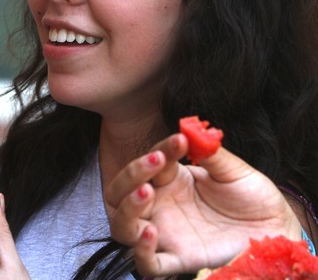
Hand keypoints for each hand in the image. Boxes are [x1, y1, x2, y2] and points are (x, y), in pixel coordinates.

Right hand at [105, 134, 301, 276]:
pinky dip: (141, 251)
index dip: (160, 149)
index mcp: (172, 180)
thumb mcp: (234, 170)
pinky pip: (146, 264)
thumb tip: (191, 131)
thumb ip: (211, 152)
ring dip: (127, 207)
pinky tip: (151, 234)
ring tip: (147, 192)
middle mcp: (162, 205)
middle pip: (121, 192)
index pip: (150, 162)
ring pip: (123, 225)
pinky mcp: (178, 259)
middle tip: (155, 162)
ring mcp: (166, 233)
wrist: (275, 231)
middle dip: (130, 174)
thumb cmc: (253, 198)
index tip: (181, 140)